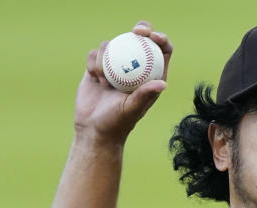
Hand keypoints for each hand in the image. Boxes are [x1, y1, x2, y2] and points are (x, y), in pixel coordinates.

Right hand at [74, 21, 172, 144]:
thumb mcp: (132, 109)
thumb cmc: (117, 123)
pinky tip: (95, 78)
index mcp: (149, 77)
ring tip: (104, 79)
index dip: (161, 39)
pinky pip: (95, 54)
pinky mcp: (96, 68)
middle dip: (142, 29)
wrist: (93, 130)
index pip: (161, 52)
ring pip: (114, 45)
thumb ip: (145, 95)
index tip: (152, 36)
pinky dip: (94, 62)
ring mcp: (114, 67)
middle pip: (140, 40)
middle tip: (136, 31)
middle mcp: (134, 69)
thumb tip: (163, 84)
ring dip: (108, 55)